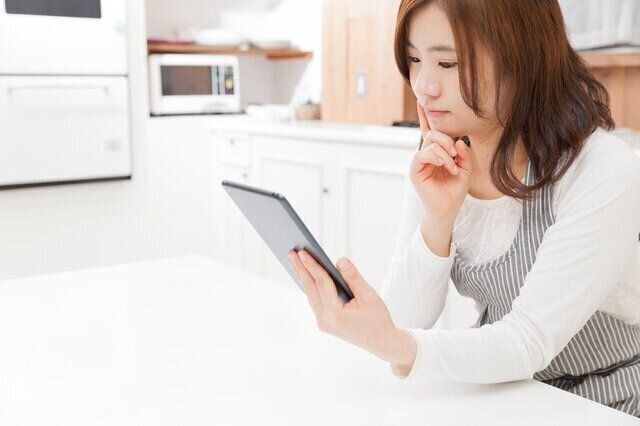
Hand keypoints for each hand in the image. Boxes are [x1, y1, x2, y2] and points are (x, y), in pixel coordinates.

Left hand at [287, 249, 416, 366]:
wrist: (382, 343)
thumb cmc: (378, 319)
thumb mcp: (369, 296)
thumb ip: (353, 277)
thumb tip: (339, 260)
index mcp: (335, 314)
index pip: (321, 284)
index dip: (312, 266)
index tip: (302, 252)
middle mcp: (324, 321)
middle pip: (310, 289)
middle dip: (301, 269)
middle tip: (291, 252)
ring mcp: (322, 324)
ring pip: (310, 295)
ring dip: (303, 277)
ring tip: (295, 261)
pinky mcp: (324, 323)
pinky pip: (314, 301)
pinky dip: (310, 287)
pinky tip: (306, 276)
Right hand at [411, 100, 472, 221]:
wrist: (447, 210)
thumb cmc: (455, 191)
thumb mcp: (466, 170)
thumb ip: (463, 154)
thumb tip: (457, 141)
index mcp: (438, 153)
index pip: (432, 131)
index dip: (426, 116)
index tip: (422, 101)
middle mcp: (427, 155)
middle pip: (433, 133)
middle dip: (446, 139)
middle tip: (455, 153)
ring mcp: (420, 162)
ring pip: (429, 142)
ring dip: (444, 151)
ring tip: (452, 165)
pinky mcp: (415, 170)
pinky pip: (422, 154)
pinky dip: (436, 157)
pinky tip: (446, 165)